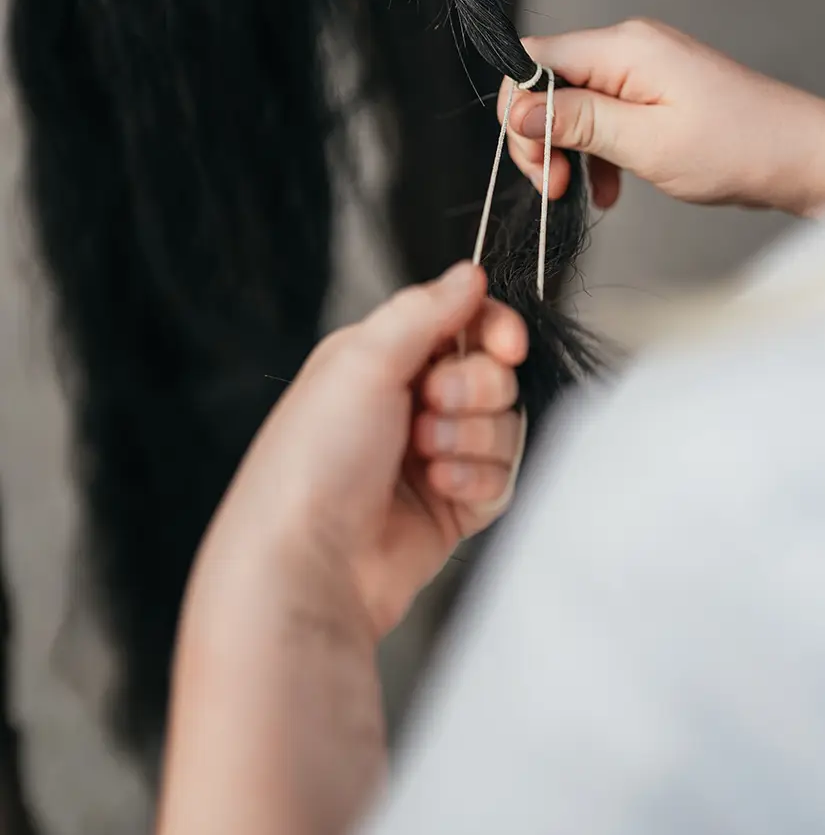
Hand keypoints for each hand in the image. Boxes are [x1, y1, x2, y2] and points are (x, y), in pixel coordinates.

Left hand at [195, 262, 527, 641]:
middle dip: (475, 388)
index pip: (465, 321)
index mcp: (385, 356)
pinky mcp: (456, 505)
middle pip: (495, 371)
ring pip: (504, 423)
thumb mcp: (361, 360)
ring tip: (425, 457)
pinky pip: (505, 476)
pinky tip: (439, 489)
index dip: (494, 329)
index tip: (505, 344)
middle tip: (433, 405)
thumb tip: (471, 272)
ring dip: (472, 437)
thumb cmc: (314, 460)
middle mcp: (412, 402)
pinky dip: (478, 479)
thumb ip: (425, 310)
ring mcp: (436, 454)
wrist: (309, 563)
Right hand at [504, 19, 824, 218]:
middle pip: (550, 82)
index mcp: (625, 47)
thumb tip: (518, 109)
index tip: (538, 160)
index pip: (536, 57)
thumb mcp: (646, 143)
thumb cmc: (738, 148)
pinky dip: (598, 153)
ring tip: (582, 195)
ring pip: (574, 105)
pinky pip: (605, 117)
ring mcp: (645, 70)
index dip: (521, 108)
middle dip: (541, 136)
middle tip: (556, 188)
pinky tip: (609, 190)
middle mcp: (630, 48)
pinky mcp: (657, 94)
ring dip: (568, 151)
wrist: (803, 158)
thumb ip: (578, 122)